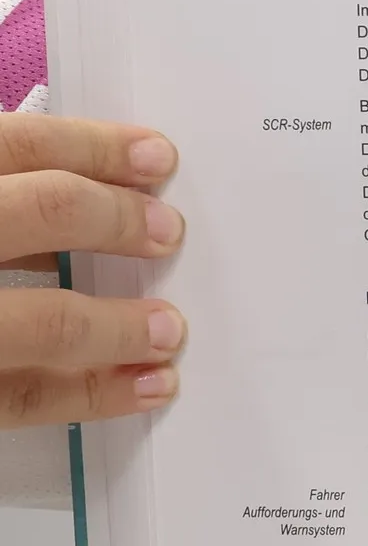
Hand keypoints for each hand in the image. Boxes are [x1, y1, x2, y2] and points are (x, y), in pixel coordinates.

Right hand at [1, 116, 185, 426]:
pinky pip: (22, 399)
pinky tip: (150, 387)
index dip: (90, 146)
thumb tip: (97, 201)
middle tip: (169, 232)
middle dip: (108, 218)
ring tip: (172, 330)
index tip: (159, 157)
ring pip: (38, 323)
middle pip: (31, 211)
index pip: (14, 146)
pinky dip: (93, 395)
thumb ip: (7, 203)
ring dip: (118, 326)